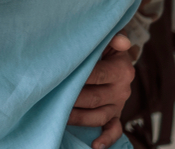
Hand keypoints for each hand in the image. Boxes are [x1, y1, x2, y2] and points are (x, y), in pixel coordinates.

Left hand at [69, 34, 134, 148]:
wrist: (115, 58)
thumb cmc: (104, 46)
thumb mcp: (108, 39)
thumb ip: (113, 37)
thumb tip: (121, 40)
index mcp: (121, 70)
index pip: (99, 75)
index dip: (79, 76)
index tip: (60, 75)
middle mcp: (122, 90)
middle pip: (95, 98)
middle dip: (73, 98)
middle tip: (52, 95)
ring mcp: (118, 104)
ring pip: (99, 116)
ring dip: (79, 118)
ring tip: (60, 115)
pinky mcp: (115, 115)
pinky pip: (114, 130)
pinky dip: (106, 139)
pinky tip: (95, 145)